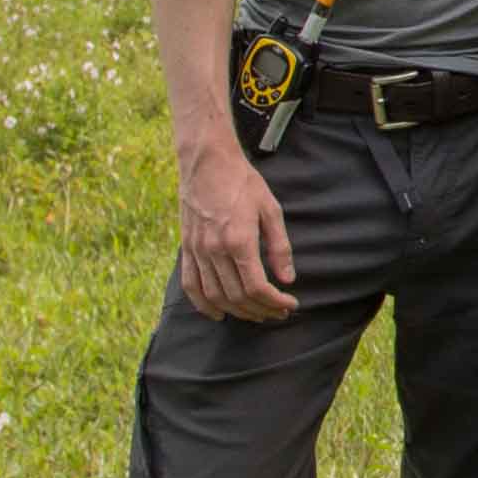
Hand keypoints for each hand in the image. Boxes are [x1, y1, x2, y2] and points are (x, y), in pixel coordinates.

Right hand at [174, 136, 301, 322]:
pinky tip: (218, 313)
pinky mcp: (187, 249)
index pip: (256, 287)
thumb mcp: (271, 210)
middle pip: (237, 296)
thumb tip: (287, 279)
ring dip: (237, 311)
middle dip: (261, 310)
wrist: (207, 163)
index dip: (275, 302)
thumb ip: (279, 247)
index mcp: (238, 240)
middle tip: (278, 312)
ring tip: (257, 314)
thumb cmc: (243, 183)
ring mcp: (197, 251)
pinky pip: (190, 285)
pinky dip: (203, 305)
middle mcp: (214, 250)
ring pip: (215, 296)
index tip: (290, 304)